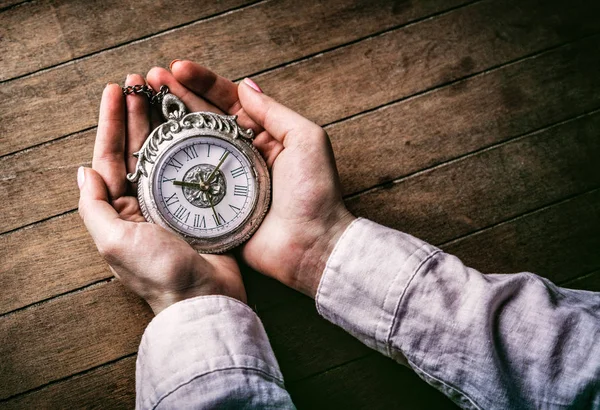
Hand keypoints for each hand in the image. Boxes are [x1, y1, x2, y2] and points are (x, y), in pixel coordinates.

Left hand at [78, 76, 245, 314]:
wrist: (206, 296)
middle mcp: (145, 203)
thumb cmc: (160, 273)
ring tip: (161, 92)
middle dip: (135, 115)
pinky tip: (192, 123)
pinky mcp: (202, 202)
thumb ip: (95, 206)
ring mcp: (175, 201)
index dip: (110, 123)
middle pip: (137, 149)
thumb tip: (83, 171)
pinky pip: (193, 165)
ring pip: (165, 152)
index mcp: (121, 211)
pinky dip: (191, 142)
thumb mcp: (114, 241)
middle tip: (139, 81)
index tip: (114, 91)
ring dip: (161, 122)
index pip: (110, 158)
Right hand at [147, 62, 354, 296]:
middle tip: (149, 80)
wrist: (312, 245)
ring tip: (143, 104)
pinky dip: (169, 164)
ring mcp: (225, 180)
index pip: (228, 102)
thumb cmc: (316, 192)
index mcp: (264, 136)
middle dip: (177, 97)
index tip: (177, 69)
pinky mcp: (215, 205)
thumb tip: (246, 86)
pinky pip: (188, 181)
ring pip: (192, 146)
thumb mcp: (305, 141)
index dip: (203, 83)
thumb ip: (274, 113)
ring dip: (167, 124)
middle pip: (204, 119)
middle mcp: (241, 154)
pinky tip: (149, 147)